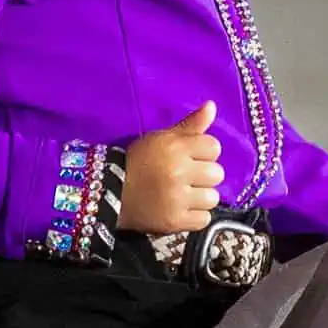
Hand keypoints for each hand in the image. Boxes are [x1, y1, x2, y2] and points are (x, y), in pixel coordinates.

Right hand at [118, 100, 224, 233]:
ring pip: (213, 198)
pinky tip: (183, 209)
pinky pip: (204, 219)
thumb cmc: (139, 161)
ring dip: (201, 197)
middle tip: (187, 177)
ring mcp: (177, 199)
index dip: (204, 152)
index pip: (214, 147)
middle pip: (217, 173)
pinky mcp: (174, 221)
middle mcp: (178, 172)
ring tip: (185, 195)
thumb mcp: (161, 138)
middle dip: (204, 175)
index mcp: (175, 148)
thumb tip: (212, 106)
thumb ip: (190, 125)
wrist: (110, 192)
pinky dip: (196, 216)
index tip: (191, 157)